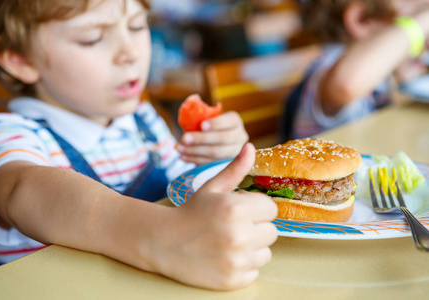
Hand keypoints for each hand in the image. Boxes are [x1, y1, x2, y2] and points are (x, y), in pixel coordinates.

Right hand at [155, 143, 277, 289]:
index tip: (240, 210)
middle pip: (271, 232)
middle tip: (233, 227)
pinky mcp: (233, 280)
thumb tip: (250, 146)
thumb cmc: (190, 212)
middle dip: (255, 227)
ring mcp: (237, 260)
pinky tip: (224, 257)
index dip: (257, 208)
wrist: (163, 242)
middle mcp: (240, 235)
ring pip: (265, 253)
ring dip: (251, 248)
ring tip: (228, 242)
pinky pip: (254, 272)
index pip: (271, 209)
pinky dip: (243, 266)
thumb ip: (235, 169)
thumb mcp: (212, 187)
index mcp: (237, 209)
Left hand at [178, 108, 248, 164]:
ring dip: (196, 151)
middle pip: (223, 139)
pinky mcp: (226, 165)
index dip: (217, 123)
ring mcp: (234, 153)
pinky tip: (183, 156)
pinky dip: (195, 159)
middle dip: (202, 139)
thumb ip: (199, 111)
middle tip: (184, 138)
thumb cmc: (205, 125)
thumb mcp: (204, 116)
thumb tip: (192, 100)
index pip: (230, 121)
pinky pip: (211, 163)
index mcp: (235, 122)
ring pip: (217, 153)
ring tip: (180, 148)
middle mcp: (239, 137)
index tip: (201, 125)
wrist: (209, 141)